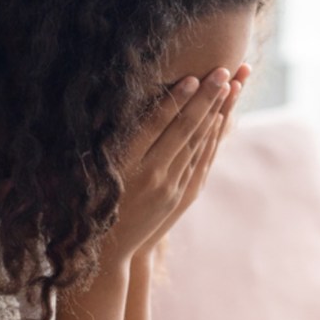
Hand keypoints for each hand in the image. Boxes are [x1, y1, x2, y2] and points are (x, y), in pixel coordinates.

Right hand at [108, 64, 250, 262]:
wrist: (110, 249)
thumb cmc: (91, 204)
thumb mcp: (91, 171)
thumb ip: (105, 141)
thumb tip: (103, 104)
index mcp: (127, 165)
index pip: (156, 126)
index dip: (176, 101)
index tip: (191, 78)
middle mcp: (153, 175)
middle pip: (184, 130)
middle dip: (205, 98)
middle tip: (221, 70)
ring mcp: (171, 186)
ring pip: (197, 142)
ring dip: (215, 111)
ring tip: (228, 85)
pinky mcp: (181, 194)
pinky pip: (201, 159)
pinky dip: (211, 137)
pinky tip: (220, 117)